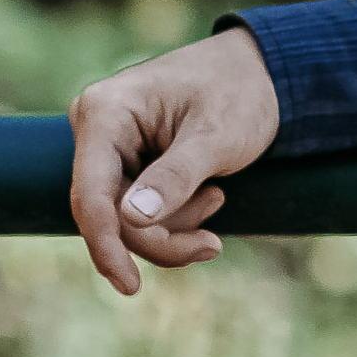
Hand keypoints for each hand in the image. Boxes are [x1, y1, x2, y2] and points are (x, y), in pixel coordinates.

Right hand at [67, 26, 281, 294]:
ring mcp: (110, 149)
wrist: (265, 71)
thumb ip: (177, 176)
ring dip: (176, 224)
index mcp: (105, 113)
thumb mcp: (219, 135)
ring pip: (128, 220)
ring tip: (218, 194)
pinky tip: (211, 193)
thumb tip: (130, 220)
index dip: (107, 245)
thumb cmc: (243, 92)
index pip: (92, 195)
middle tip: (213, 245)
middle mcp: (97, 130)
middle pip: (111, 215)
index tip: (130, 285)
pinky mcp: (127, 165)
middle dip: (163, 236)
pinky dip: (176, 216)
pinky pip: (140, 212)